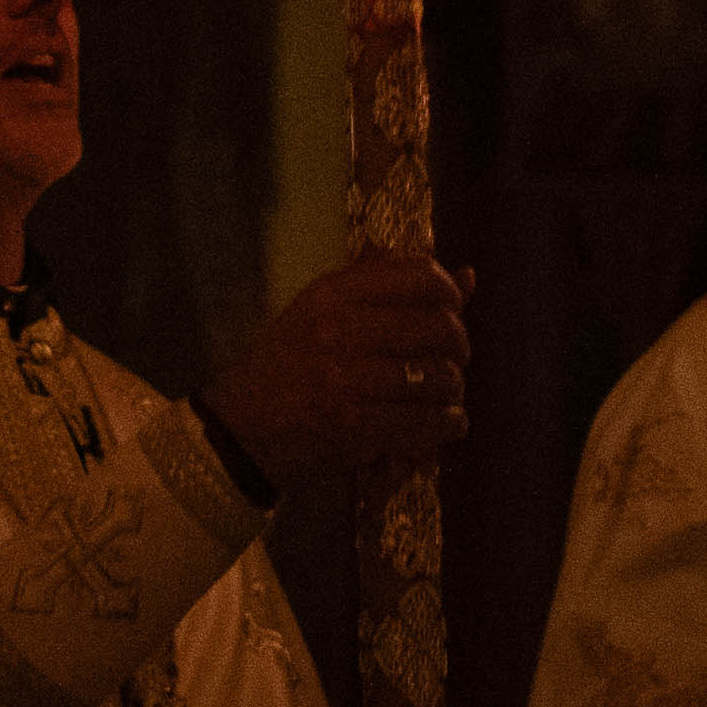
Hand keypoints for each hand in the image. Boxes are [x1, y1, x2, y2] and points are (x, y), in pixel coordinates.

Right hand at [205, 251, 470, 492]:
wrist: (237, 431)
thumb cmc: (286, 366)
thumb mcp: (324, 312)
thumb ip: (392, 289)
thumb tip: (470, 275)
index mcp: (332, 293)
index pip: (421, 277)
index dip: (450, 295)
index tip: (449, 312)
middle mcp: (339, 329)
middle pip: (439, 327)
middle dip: (459, 348)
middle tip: (453, 361)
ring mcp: (345, 379)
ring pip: (438, 378)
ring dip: (452, 393)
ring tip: (445, 398)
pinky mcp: (352, 427)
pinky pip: (425, 422)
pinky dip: (445, 426)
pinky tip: (442, 425)